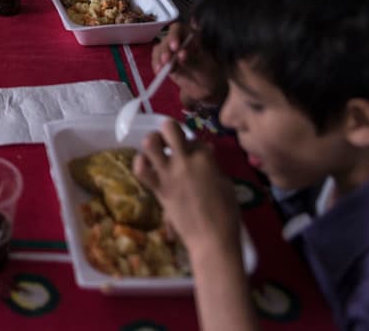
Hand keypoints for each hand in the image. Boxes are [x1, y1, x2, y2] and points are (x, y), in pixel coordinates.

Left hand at [133, 121, 241, 255]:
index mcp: (205, 159)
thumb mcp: (226, 184)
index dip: (196, 145)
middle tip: (173, 142)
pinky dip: (141, 164)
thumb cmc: (226, 213)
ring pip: (150, 143)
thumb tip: (207, 152)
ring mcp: (168, 174)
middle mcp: (184, 161)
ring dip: (152, 141)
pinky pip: (141, 170)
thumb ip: (213, 166)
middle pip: (170, 128)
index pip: (196, 140)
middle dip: (171, 130)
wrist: (212, 239)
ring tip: (157, 148)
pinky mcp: (158, 188)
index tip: (198, 155)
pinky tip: (148, 166)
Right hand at [151, 23, 224, 108]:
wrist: (205, 88)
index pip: (181, 29)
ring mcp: (171, 51)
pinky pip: (156, 60)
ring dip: (159, 57)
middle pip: (167, 38)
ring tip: (162, 68)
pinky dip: (156, 65)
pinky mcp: (165, 62)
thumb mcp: (204, 68)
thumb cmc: (209, 74)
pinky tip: (159, 71)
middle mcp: (180, 41)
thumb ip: (192, 61)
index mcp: (193, 37)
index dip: (175, 35)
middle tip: (167, 60)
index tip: (175, 47)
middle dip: (166, 49)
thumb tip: (180, 56)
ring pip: (160, 48)